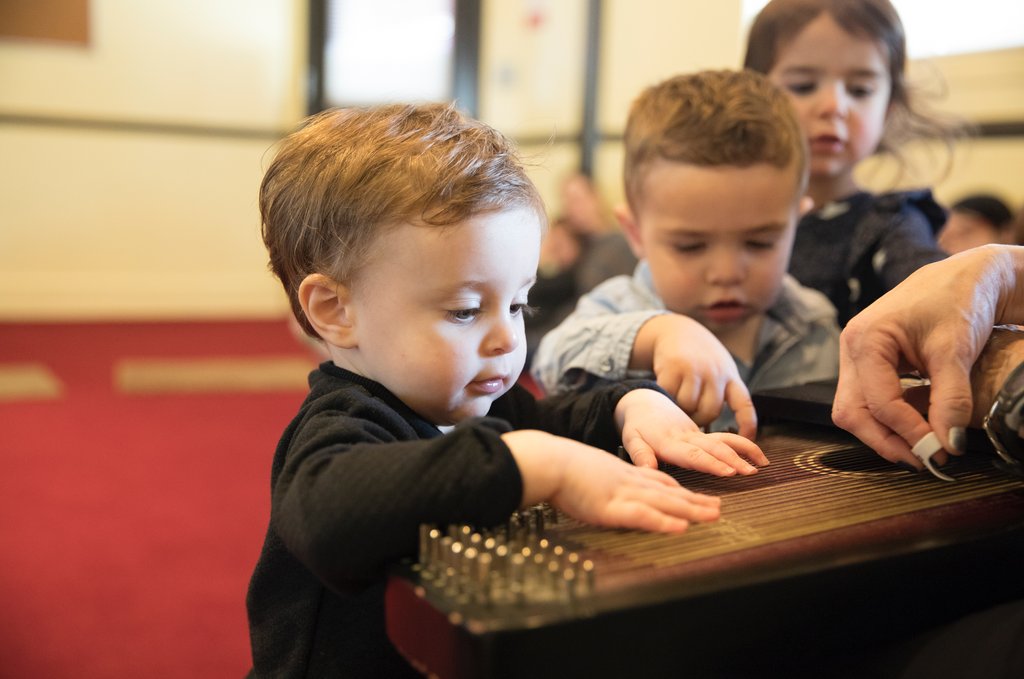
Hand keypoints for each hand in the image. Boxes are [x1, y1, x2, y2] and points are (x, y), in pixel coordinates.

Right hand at [504, 430, 720, 532]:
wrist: (548, 461)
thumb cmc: (561, 465)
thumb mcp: (590, 469)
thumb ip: (603, 478)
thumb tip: (603, 486)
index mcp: (622, 473)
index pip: (658, 481)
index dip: (680, 490)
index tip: (698, 496)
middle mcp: (629, 482)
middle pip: (669, 492)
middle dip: (696, 501)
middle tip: (719, 508)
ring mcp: (623, 493)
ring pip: (665, 502)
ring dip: (691, 510)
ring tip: (714, 515)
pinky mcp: (612, 508)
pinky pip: (643, 516)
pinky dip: (664, 522)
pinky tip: (681, 527)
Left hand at [615, 389, 767, 474]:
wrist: (644, 400)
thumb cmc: (636, 425)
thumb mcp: (632, 439)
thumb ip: (640, 455)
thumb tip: (648, 470)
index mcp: (669, 441)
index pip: (693, 455)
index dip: (712, 464)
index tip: (728, 472)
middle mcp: (687, 436)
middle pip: (714, 448)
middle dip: (734, 460)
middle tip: (751, 472)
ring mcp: (697, 433)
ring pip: (724, 441)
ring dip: (743, 452)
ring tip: (761, 465)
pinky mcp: (703, 433)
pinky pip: (726, 437)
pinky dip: (744, 445)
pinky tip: (759, 457)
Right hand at [633, 314, 756, 437]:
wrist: (677, 330)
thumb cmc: (700, 357)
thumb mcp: (720, 368)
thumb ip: (722, 392)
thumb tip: (720, 429)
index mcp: (731, 376)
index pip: (745, 404)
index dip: (747, 425)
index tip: (747, 440)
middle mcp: (716, 372)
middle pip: (710, 411)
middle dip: (699, 420)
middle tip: (690, 418)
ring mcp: (695, 369)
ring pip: (688, 406)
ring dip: (681, 410)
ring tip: (678, 403)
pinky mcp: (674, 366)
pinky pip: (669, 395)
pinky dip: (666, 398)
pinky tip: (666, 391)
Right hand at [833, 246, 1021, 466]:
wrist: (967, 277)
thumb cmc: (958, 299)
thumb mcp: (957, 349)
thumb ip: (951, 399)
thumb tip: (947, 445)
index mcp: (865, 339)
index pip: (877, 402)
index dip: (907, 432)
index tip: (939, 453)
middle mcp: (851, 349)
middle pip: (852, 412)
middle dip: (885, 440)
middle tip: (923, 461)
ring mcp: (856, 357)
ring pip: (856, 410)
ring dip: (886, 433)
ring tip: (924, 447)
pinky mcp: (869, 364)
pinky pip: (868, 401)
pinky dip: (892, 419)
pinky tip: (920, 426)